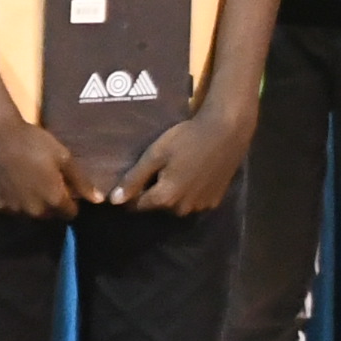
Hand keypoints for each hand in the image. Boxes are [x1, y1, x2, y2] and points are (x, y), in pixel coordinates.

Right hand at [0, 87, 88, 220]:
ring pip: (30, 213)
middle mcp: (35, 210)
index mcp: (54, 199)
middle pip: (50, 214)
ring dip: (33, 202)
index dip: (71, 201)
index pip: (70, 213)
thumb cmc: (33, 142)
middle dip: (51, 202)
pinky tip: (12, 182)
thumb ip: (81, 181)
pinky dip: (14, 199)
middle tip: (46, 181)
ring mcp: (14, 209)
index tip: (66, 187)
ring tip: (28, 181)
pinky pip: (11, 207)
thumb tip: (98, 200)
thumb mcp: (62, 156)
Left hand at [117, 100, 253, 215]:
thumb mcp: (156, 154)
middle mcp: (182, 209)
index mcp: (166, 198)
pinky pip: (194, 200)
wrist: (227, 131)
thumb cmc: (187, 138)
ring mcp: (201, 206)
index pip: (137, 206)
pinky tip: (193, 172)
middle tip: (155, 168)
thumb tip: (114, 201)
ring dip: (172, 192)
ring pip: (177, 204)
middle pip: (158, 205)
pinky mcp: (214, 200)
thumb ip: (135, 179)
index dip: (130, 193)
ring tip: (175, 169)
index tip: (131, 178)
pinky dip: (190, 191)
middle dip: (153, 191)